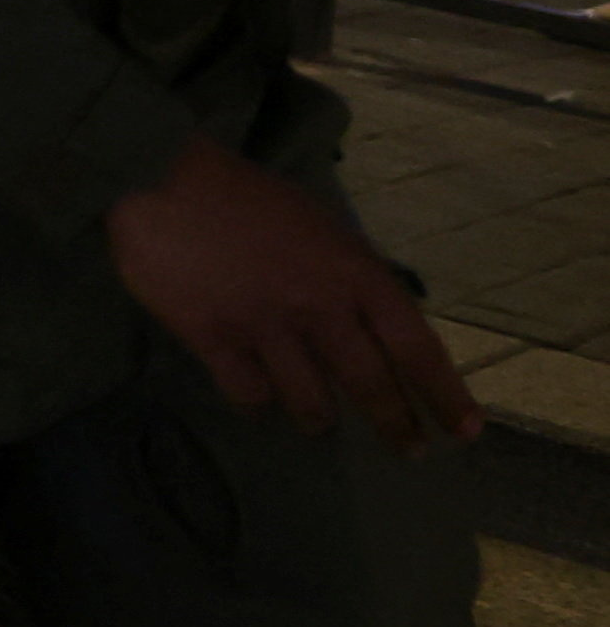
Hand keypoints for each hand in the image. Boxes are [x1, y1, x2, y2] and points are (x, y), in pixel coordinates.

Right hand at [104, 134, 481, 451]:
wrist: (161, 177)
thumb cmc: (246, 196)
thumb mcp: (320, 226)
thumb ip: (347, 276)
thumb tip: (369, 324)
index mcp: (354, 272)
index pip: (418, 347)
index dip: (445, 394)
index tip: (466, 431)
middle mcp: (320, 307)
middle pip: (371, 386)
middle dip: (397, 427)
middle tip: (408, 450)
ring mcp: (266, 327)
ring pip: (311, 404)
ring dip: (320, 419)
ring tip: (318, 422)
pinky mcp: (214, 339)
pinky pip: (249, 395)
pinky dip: (259, 403)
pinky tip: (257, 398)